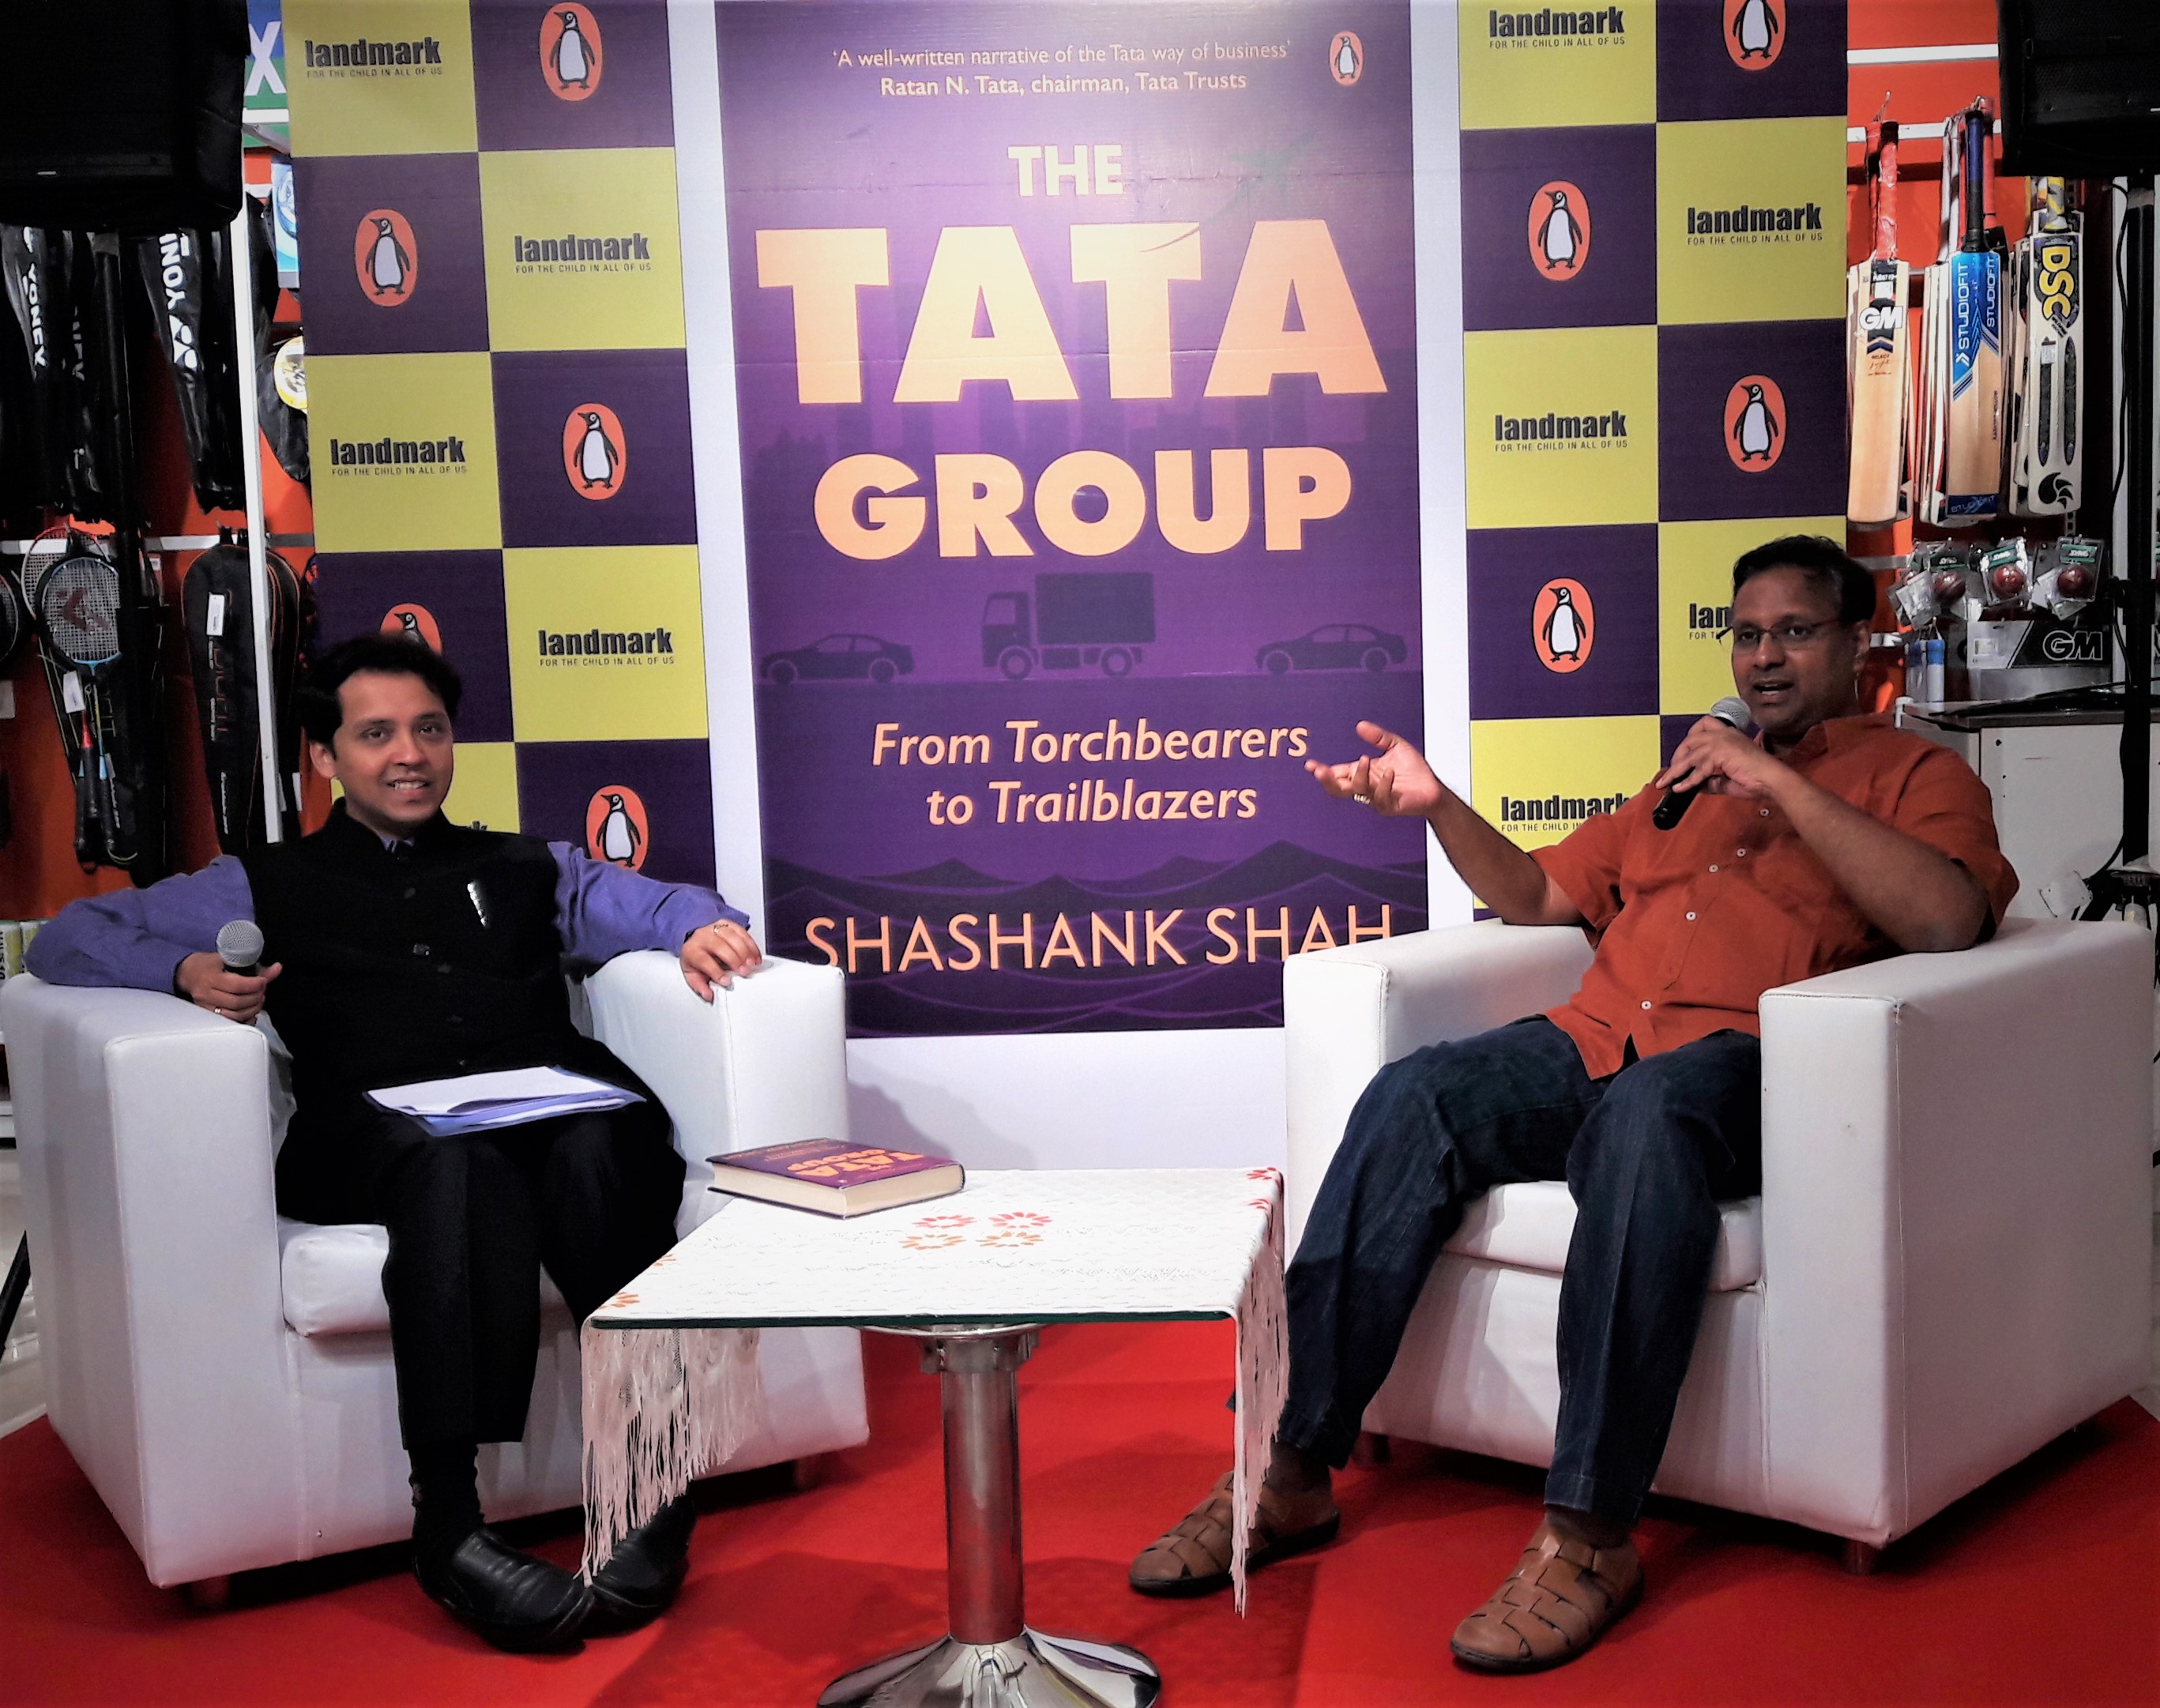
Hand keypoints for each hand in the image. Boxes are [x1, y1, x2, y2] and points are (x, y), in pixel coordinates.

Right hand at [176, 952, 281, 1022]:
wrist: (187, 973)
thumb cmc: (210, 964)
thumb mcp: (229, 960)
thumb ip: (255, 967)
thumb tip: (277, 968)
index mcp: (210, 977)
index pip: (237, 985)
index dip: (255, 985)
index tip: (263, 981)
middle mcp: (206, 994)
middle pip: (237, 1002)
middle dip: (256, 997)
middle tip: (262, 991)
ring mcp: (205, 1007)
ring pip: (234, 1015)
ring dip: (252, 1009)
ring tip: (258, 1000)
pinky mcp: (207, 1016)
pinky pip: (229, 1023)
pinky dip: (244, 1020)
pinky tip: (251, 1012)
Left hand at [681, 920, 761, 1000]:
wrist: (696, 941)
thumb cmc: (696, 959)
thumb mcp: (693, 975)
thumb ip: (700, 986)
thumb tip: (708, 994)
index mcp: (692, 950)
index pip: (703, 960)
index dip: (716, 971)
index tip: (726, 981)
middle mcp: (702, 937)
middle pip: (719, 946)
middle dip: (734, 959)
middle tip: (744, 971)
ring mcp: (715, 928)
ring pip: (732, 936)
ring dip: (745, 951)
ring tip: (752, 963)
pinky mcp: (727, 924)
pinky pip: (741, 931)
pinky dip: (750, 943)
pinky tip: (755, 954)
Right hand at [1306, 721, 1443, 816]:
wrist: (1434, 789)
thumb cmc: (1415, 771)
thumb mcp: (1396, 746)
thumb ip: (1378, 737)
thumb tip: (1360, 726)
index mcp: (1363, 773)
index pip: (1337, 773)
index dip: (1322, 771)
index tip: (1310, 765)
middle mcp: (1366, 787)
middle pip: (1338, 789)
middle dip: (1327, 780)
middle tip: (1321, 771)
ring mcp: (1376, 799)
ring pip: (1358, 791)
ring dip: (1359, 776)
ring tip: (1365, 759)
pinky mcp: (1389, 806)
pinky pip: (1381, 797)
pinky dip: (1384, 784)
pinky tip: (1390, 773)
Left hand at [1653, 717, 1787, 801]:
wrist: (1773, 780)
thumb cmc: (1758, 779)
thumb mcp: (1728, 779)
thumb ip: (1711, 780)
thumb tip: (1696, 785)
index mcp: (1729, 735)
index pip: (1703, 726)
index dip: (1689, 740)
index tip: (1681, 756)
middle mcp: (1724, 734)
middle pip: (1691, 739)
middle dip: (1678, 756)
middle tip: (1671, 772)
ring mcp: (1722, 742)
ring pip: (1690, 754)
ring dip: (1676, 770)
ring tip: (1666, 782)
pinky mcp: (1721, 753)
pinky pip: (1698, 768)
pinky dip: (1687, 780)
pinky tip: (1681, 788)